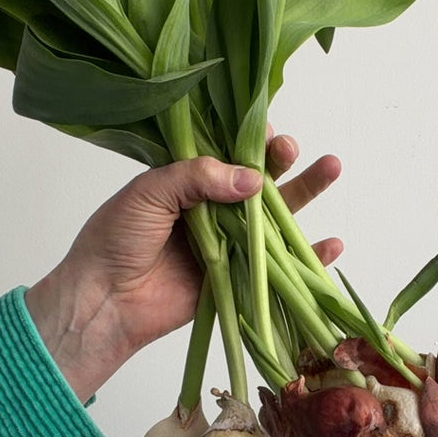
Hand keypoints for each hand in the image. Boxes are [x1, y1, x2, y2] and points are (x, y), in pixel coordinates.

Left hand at [25, 135, 341, 401]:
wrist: (104, 301)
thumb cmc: (114, 240)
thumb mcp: (149, 193)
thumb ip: (197, 177)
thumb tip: (252, 179)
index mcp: (187, 179)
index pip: (228, 151)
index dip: (252, 140)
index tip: (271, 135)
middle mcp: (212, 207)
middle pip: (260, 180)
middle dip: (283, 162)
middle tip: (297, 151)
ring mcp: (228, 243)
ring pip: (275, 217)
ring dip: (306, 194)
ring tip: (332, 169)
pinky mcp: (238, 278)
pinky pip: (279, 266)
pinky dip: (308, 257)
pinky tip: (333, 245)